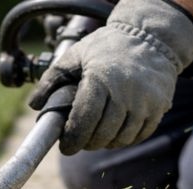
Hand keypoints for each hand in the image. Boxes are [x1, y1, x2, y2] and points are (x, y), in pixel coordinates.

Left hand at [29, 0, 192, 154]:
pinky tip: (116, 131)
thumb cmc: (108, 47)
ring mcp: (145, 102)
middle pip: (101, 135)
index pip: (83, 122)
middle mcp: (124, 93)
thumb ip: (51, 79)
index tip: (66, 146)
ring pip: (120, 139)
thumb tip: (34, 105)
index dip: (72, 140)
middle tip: (81, 140)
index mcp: (100, 80)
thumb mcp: (76, 55)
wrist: (151, 38)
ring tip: (98, 134)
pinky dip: (125, 139)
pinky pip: (139, 136)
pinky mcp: (158, 108)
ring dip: (106, 142)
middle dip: (87, 143)